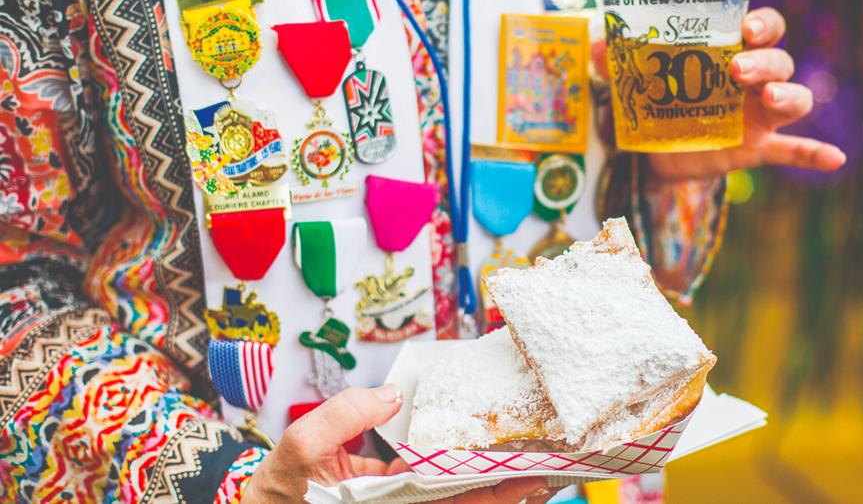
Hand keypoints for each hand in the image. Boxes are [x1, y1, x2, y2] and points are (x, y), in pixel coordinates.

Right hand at [242, 385, 556, 502]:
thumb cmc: (282, 489)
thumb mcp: (302, 446)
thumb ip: (344, 415)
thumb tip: (393, 394)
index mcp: (391, 503)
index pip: (460, 499)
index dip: (500, 487)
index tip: (534, 470)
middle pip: (473, 502)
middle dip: (515, 487)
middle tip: (555, 465)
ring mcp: (406, 503)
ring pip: (464, 498)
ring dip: (500, 484)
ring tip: (538, 462)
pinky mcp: (398, 496)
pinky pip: (444, 489)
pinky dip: (469, 475)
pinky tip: (489, 460)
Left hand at [594, 7, 846, 180]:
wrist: (654, 152)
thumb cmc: (656, 101)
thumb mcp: (636, 80)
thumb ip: (621, 62)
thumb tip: (601, 46)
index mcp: (732, 54)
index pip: (764, 29)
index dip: (763, 25)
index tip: (745, 29)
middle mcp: (754, 80)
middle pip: (780, 61)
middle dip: (765, 62)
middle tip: (737, 70)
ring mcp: (759, 116)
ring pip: (794, 99)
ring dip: (788, 95)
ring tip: (768, 99)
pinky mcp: (757, 148)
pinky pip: (794, 150)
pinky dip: (814, 154)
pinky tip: (835, 158)